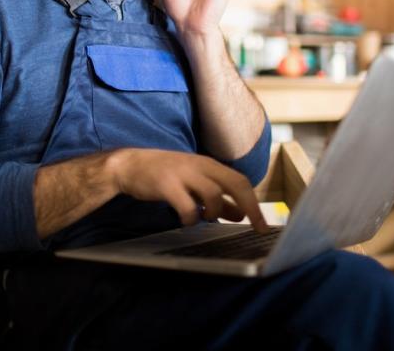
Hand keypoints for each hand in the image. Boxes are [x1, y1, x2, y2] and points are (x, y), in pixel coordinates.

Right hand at [106, 148, 267, 231]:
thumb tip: (240, 214)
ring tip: (202, 218)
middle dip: (250, 207)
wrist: (130, 165)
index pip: (241, 181)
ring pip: (214, 194)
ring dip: (213, 213)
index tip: (263, 225)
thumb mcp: (194, 183)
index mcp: (209, 165)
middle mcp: (200, 165)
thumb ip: (217, 199)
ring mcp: (183, 173)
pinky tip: (185, 220)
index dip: (254, 203)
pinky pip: (187, 206)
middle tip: (257, 227)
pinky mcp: (166, 184)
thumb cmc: (165, 175)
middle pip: (236, 183)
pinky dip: (191, 218)